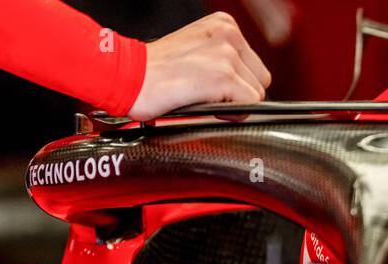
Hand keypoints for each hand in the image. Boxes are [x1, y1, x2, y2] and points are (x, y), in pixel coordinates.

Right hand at [127, 12, 270, 120]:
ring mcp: (227, 54)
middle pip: (261, 81)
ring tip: (202, 96)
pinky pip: (248, 107)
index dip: (238, 84)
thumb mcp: (198, 50)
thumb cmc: (156, 70)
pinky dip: (230, 114)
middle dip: (239, 94)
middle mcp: (228, 34)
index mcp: (224, 24)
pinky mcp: (224, 76)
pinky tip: (204, 104)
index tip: (212, 85)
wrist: (126, 75)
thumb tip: (249, 87)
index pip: (255, 66)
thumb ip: (225, 59)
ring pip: (256, 96)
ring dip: (233, 105)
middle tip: (207, 93)